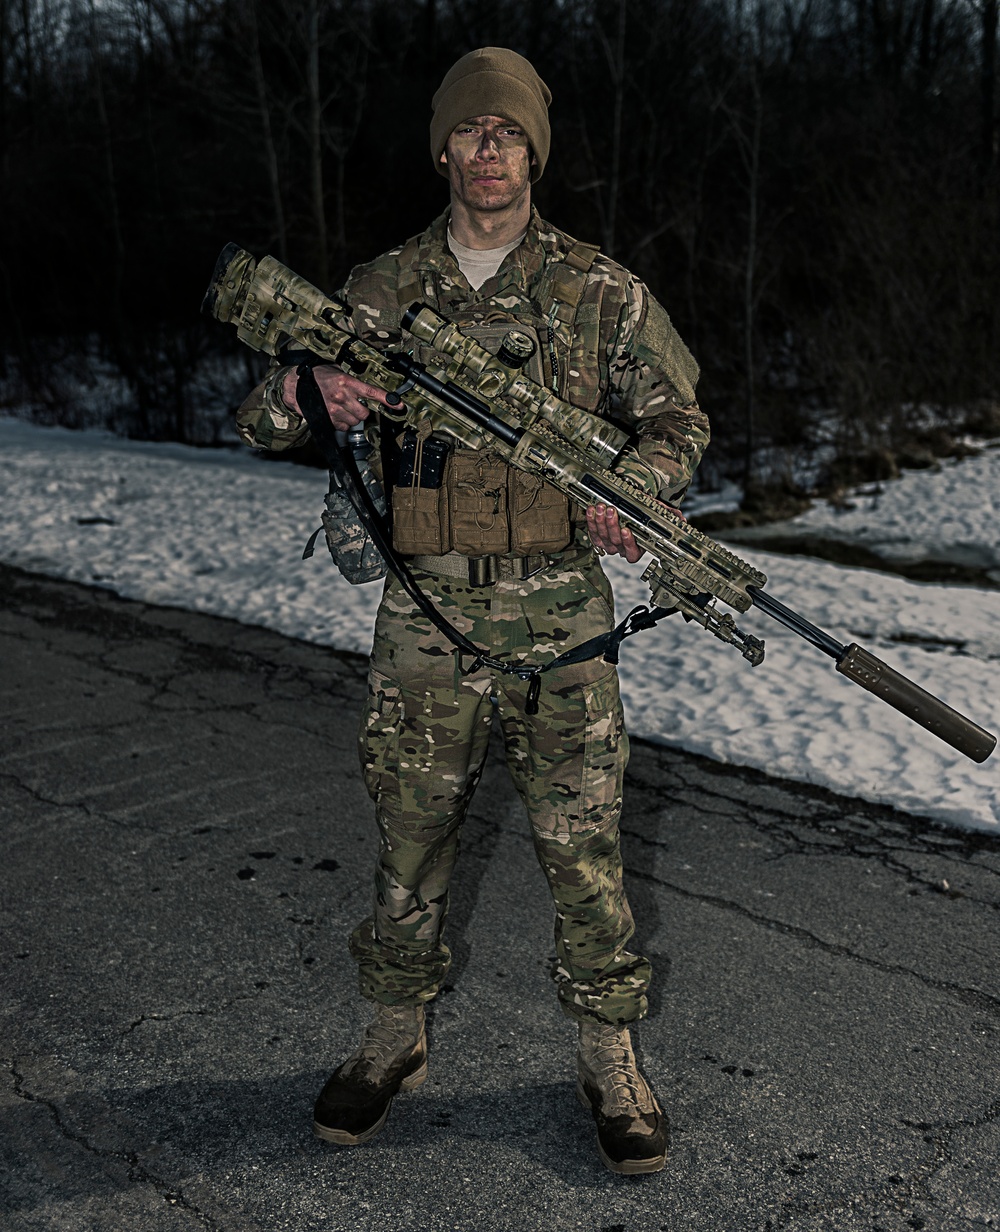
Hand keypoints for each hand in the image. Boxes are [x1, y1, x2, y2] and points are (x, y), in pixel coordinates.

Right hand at [280, 365, 395, 430]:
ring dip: (352, 417)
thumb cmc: (315, 376)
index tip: (399, 405)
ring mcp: (335, 410)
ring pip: (355, 422)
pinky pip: (344, 427)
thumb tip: (365, 386)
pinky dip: (343, 423)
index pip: (372, 392)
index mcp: (346, 382)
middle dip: (363, 411)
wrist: (295, 386)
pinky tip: (336, 415)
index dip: (387, 400)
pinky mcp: (328, 420)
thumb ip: (351, 379)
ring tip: (343, 409)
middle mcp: (342, 396)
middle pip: (365, 413)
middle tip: (356, 405)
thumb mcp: (335, 370)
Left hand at [586, 500, 684, 562]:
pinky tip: (592, 510)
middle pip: (615, 542)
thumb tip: (681, 520)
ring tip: (601, 507)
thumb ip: (671, 516)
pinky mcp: (597, 537)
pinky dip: (591, 521)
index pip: (632, 553)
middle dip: (612, 525)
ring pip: (602, 537)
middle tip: (611, 510)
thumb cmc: (646, 512)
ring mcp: (608, 543)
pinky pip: (592, 532)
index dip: (628, 543)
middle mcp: (622, 548)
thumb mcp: (660, 513)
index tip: (627, 530)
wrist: (632, 506)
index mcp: (638, 548)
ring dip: (600, 522)